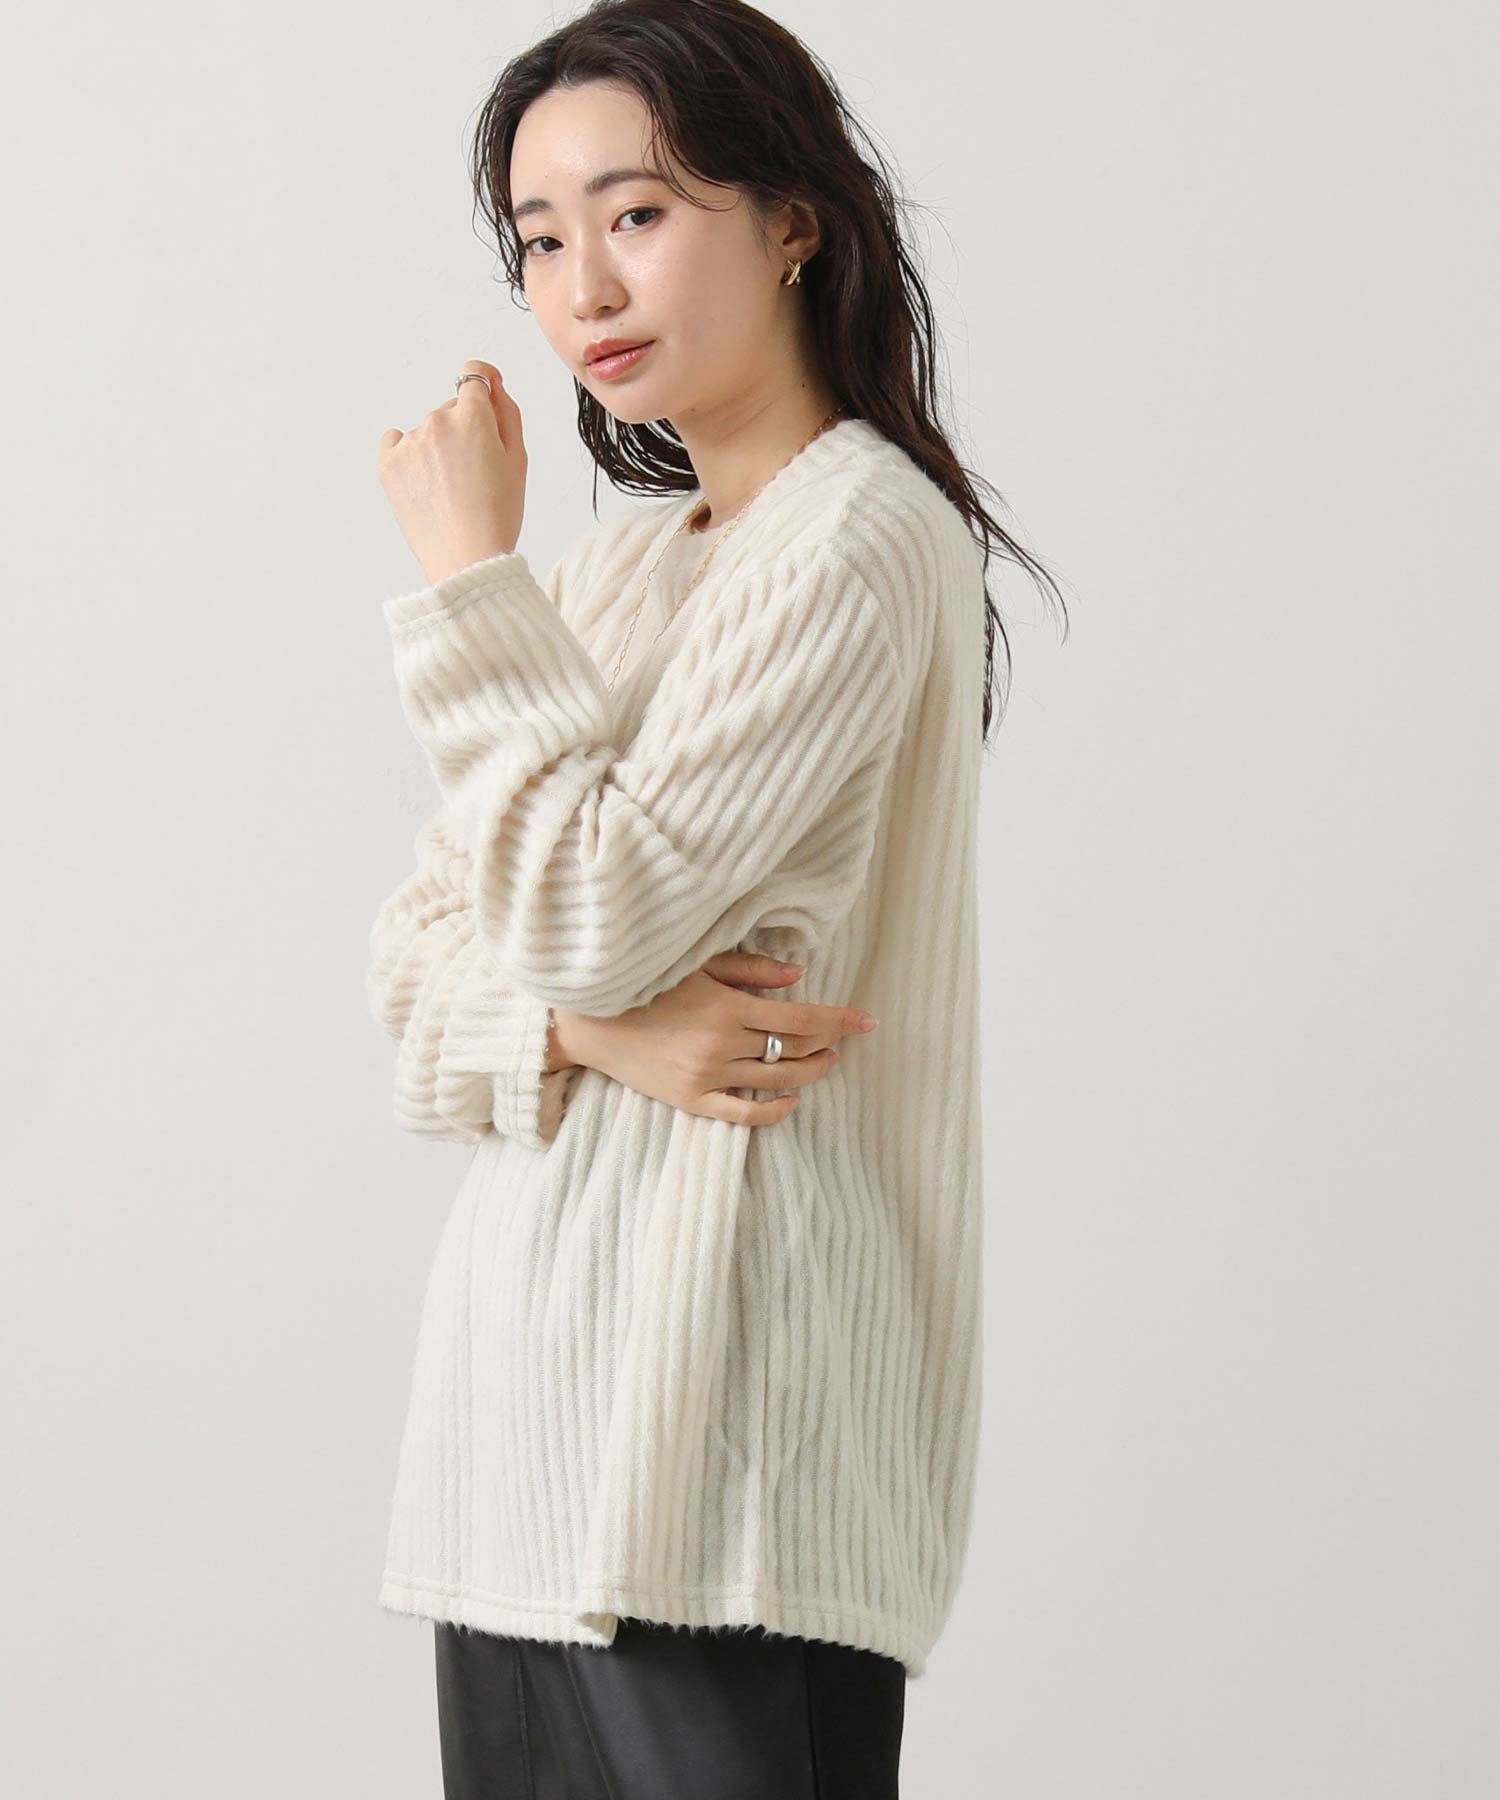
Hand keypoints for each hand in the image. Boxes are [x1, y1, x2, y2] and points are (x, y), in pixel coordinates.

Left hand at [376, 358, 526, 585]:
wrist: (466, 559)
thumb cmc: (497, 514)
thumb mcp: (518, 459)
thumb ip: (507, 412)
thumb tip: (491, 384)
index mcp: (473, 417)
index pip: (474, 375)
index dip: (483, 386)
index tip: (484, 399)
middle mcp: (436, 421)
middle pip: (450, 409)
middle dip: (463, 429)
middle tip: (475, 472)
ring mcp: (409, 442)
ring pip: (426, 430)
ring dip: (437, 448)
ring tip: (451, 488)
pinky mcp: (387, 464)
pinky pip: (394, 442)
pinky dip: (407, 454)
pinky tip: (424, 480)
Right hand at [553, 952, 878, 1126]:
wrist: (591, 1020)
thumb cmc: (648, 985)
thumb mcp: (699, 965)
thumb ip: (751, 970)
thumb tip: (800, 976)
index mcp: (727, 1007)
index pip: (799, 1017)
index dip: (838, 1020)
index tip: (867, 1021)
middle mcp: (721, 1045)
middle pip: (793, 1050)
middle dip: (828, 1044)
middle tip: (844, 1038)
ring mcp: (706, 1077)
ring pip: (775, 1081)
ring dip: (809, 1073)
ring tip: (825, 1062)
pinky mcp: (691, 1100)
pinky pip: (742, 1114)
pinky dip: (772, 1111)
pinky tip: (791, 1101)